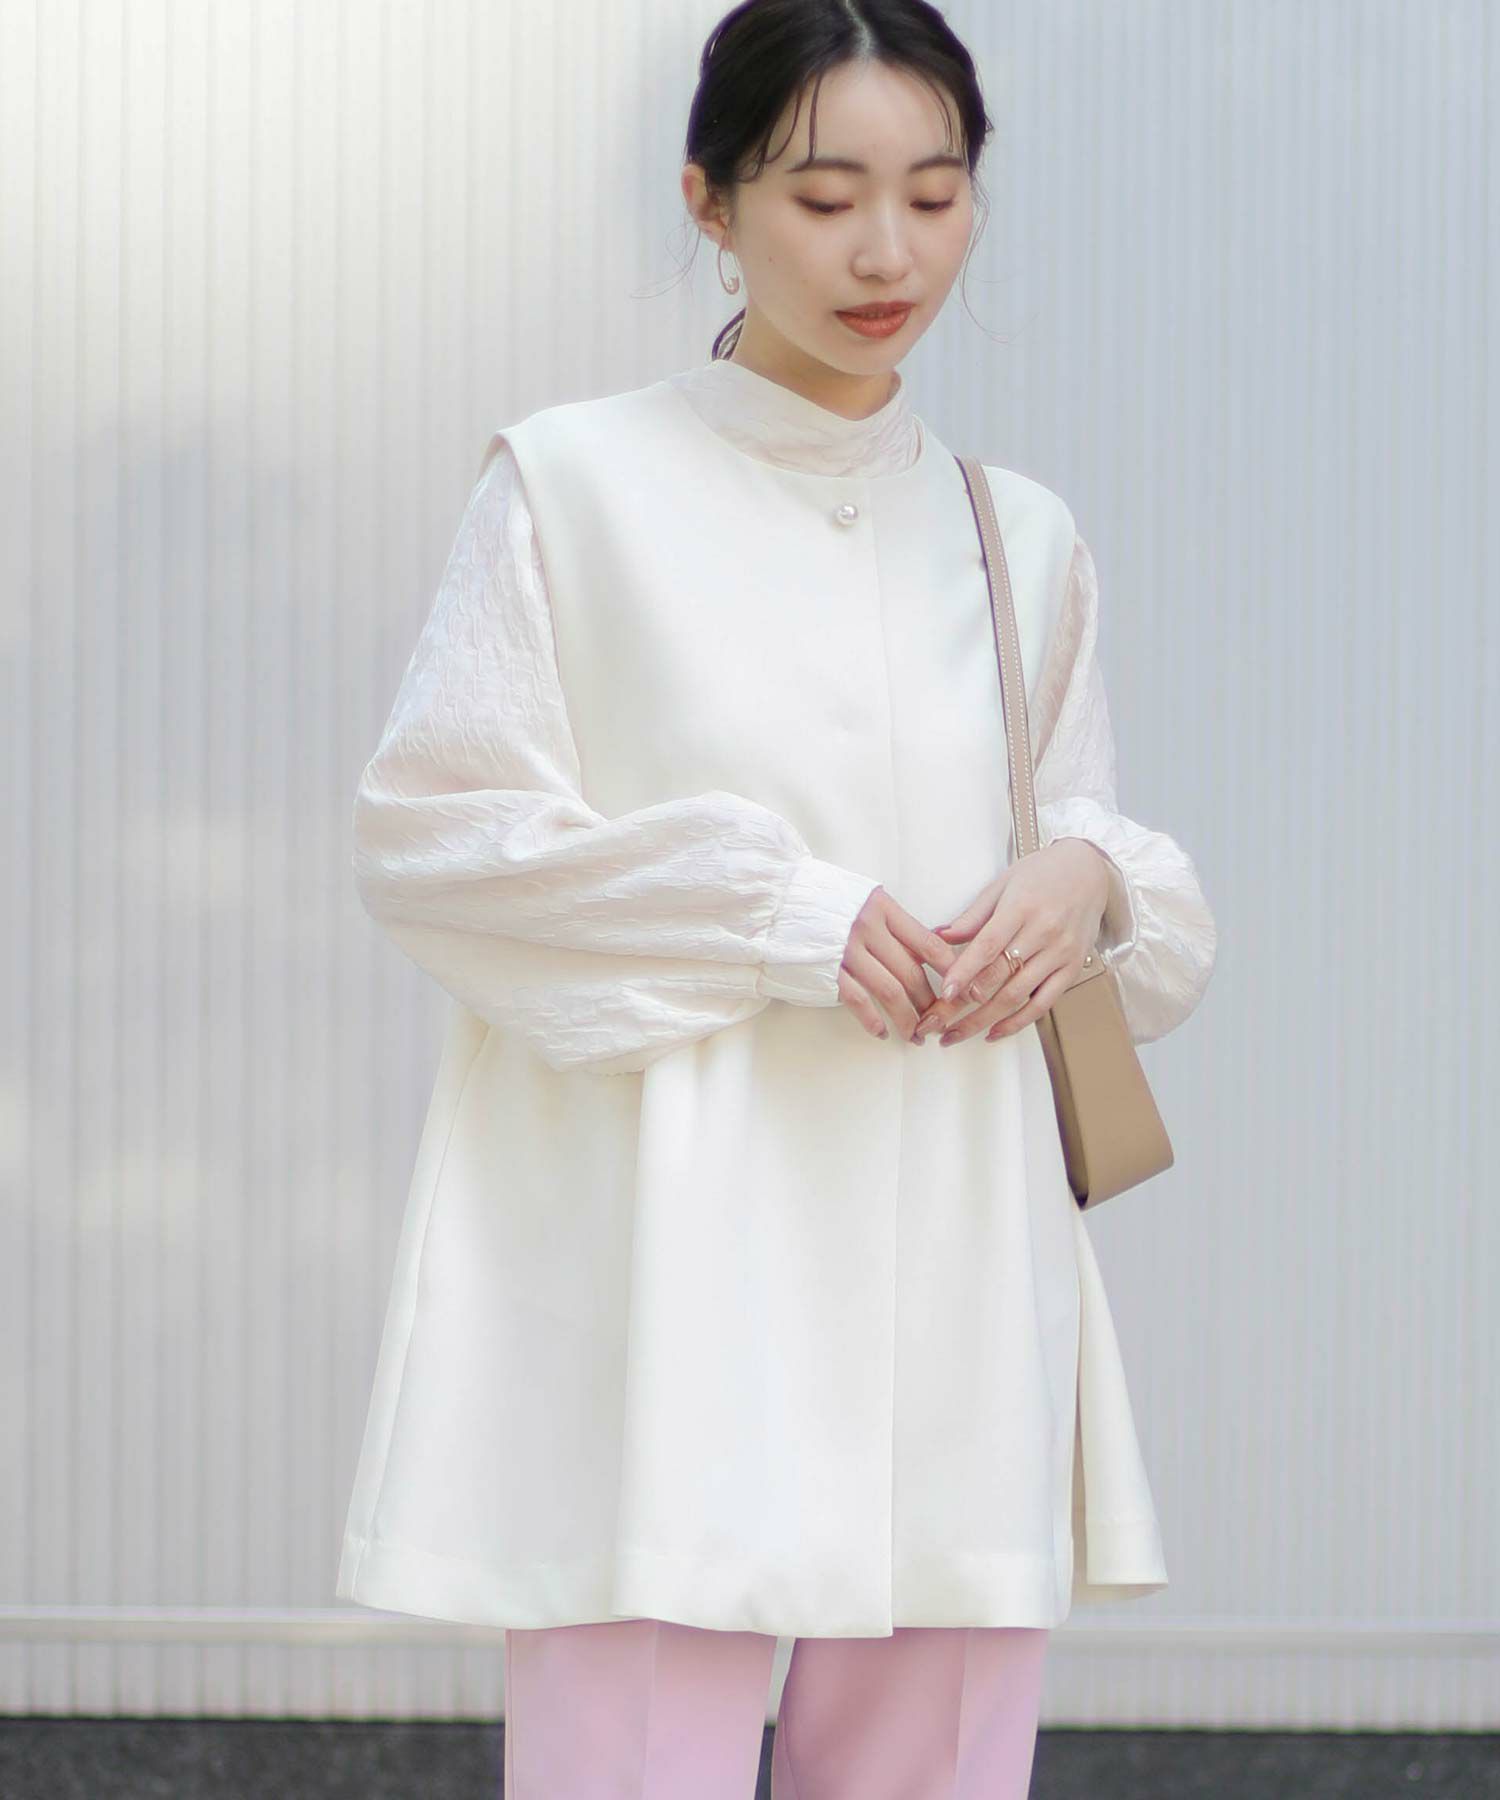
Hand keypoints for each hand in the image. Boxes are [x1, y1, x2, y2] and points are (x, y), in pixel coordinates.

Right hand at [837, 886, 960, 1042]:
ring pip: (890, 992)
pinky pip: (858, 1001)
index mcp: (883, 908)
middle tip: (940, 1021)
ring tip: (916, 1035)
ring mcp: (846, 950)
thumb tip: (932, 949)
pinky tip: (882, 1032)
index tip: (963, 990)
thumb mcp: (864, 901)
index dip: (951, 971)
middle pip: (912, 973)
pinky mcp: (826, 971)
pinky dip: (873, 1020)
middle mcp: (867, 928)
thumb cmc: (824, 903)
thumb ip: (895, 924)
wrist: (775, 904)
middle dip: (931, 1003)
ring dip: (907, 1019)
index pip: (929, 944)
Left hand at [913, 841, 1111, 1046]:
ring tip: (956, 1034)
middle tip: (936, 1023)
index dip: (964, 972)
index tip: (944, 994)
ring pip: (1018, 995)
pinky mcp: (1072, 969)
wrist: (1089, 871)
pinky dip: (1017, 1022)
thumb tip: (939, 936)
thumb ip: (972, 916)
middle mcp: (1044, 933)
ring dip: (984, 1020)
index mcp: (1021, 908)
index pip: (988, 946)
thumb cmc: (1042, 874)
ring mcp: (1060, 953)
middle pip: (999, 976)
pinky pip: (1043, 1004)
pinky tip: (994, 1032)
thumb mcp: (1002, 884)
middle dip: (964, 1005)